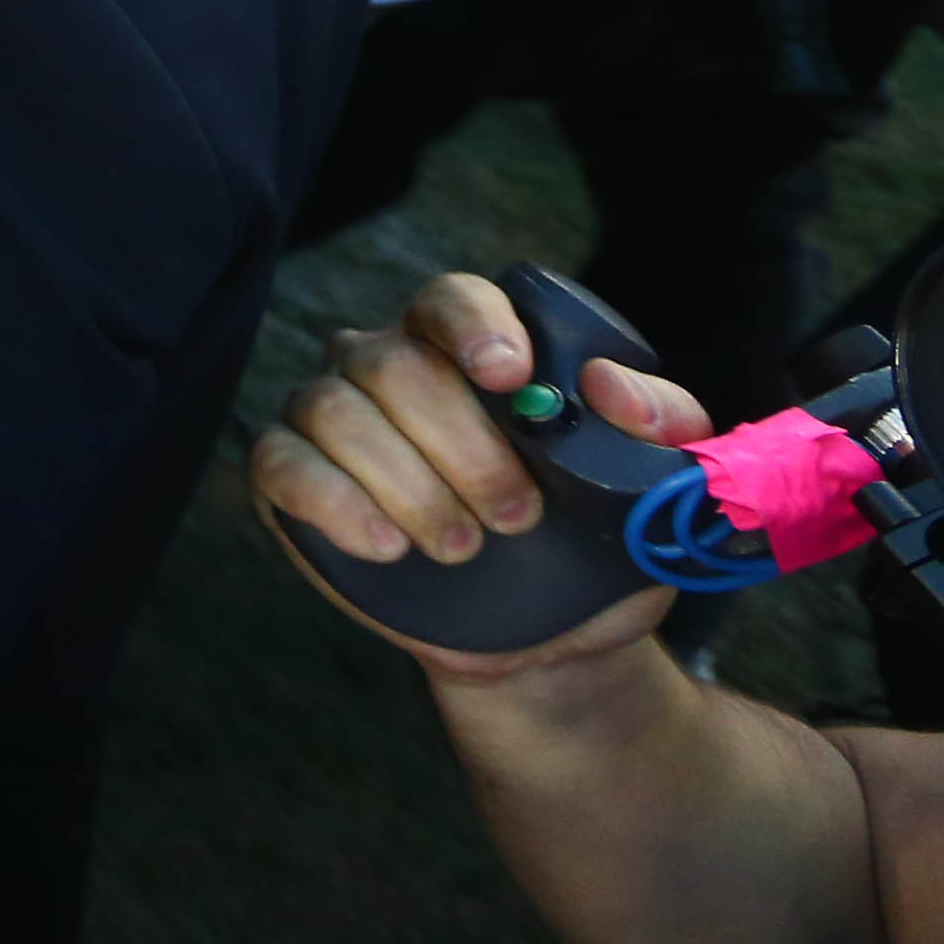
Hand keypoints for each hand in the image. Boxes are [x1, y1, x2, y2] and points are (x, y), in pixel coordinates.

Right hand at [248, 272, 704, 680]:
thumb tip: (607, 386)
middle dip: (459, 443)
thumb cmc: (595, 547)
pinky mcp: (289, 478)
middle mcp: (387, 366)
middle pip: (391, 362)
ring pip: (333, 410)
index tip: (508, 376)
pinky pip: (282, 462)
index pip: (451, 299)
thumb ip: (662, 424)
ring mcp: (330, 418)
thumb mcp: (657, 490)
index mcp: (469, 350)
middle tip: (518, 514)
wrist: (547, 644)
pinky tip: (388, 546)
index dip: (472, 326)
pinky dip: (334, 502)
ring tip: (463, 547)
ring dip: (407, 485)